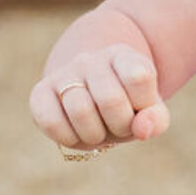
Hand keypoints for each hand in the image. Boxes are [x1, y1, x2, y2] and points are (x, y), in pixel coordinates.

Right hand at [29, 45, 169, 152]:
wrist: (92, 96)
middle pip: (110, 100)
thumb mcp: (149, 110)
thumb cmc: (126, 106)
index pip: (139, 77)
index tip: (140, 108)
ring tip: (98, 131)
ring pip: (80, 110)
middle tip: (119, 126)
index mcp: (122, 56)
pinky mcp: (40, 93)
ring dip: (95, 135)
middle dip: (120, 126)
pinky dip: (67, 138)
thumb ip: (155, 120)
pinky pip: (50, 122)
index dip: (144, 104)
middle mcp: (90, 59)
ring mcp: (63, 74)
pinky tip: (76, 134)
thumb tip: (142, 130)